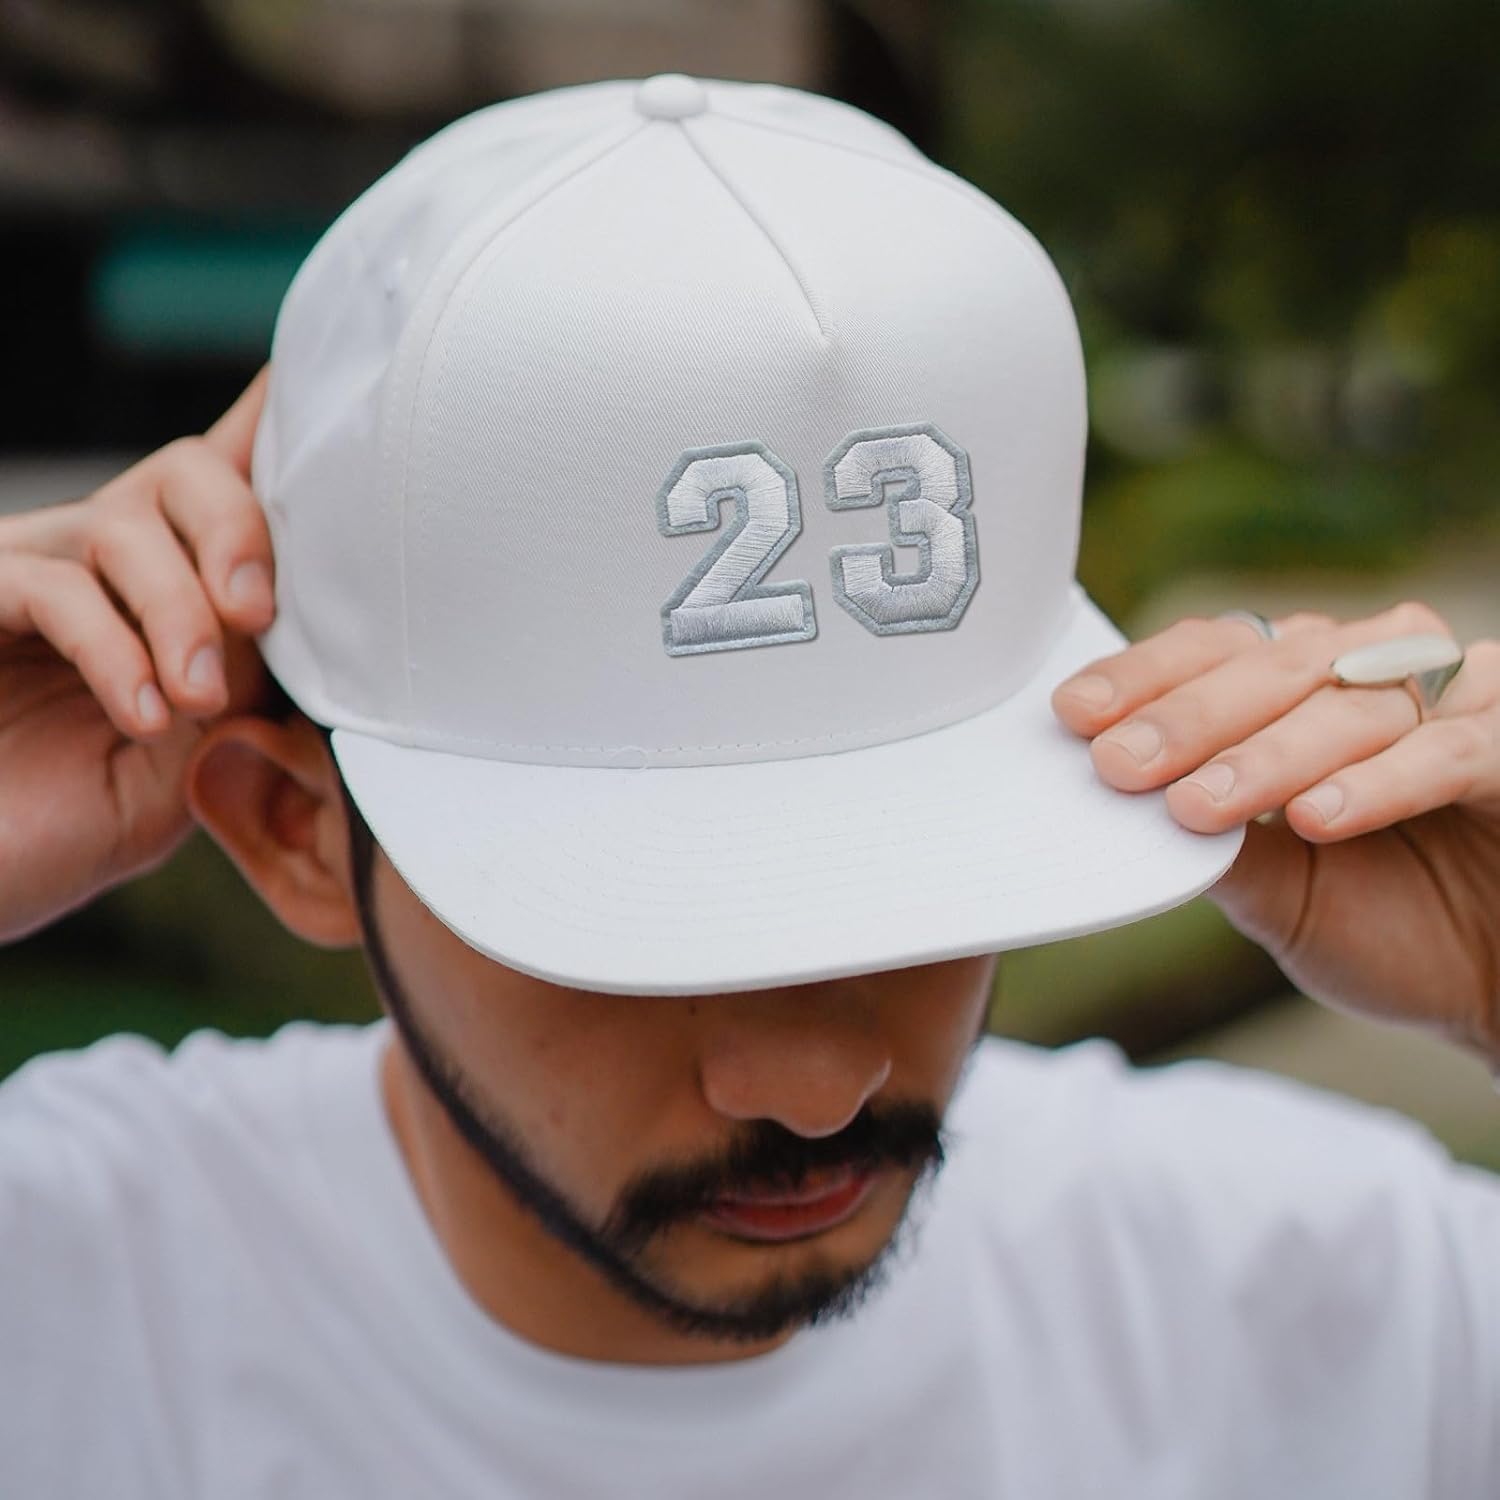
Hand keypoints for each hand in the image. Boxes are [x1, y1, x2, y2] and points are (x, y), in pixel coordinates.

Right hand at [0, 370, 274, 943]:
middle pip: (186, 472)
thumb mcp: (196, 760)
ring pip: (122, 527)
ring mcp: (29, 572)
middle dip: (239, 531)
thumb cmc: (77, 823)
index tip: (319, 386)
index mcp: (169, 585)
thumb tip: (322, 640)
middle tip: (257, 614)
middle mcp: (100, 558)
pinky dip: (114, 650)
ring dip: (179, 613)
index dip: (275, 425)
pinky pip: (52, 590)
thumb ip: (252, 692)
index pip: (229, 480)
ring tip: (197, 699)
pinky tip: (145, 715)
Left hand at [1052, 605, 1499, 1060]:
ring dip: (1267, 754)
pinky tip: (1315, 819)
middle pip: (1274, 664)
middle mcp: (1376, 673)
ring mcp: (1455, 701)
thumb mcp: (1279, 891)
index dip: (1145, 677)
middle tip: (1121, 763)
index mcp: (1306, 688)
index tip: (1075, 716)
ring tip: (1201, 805)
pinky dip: (1379, 781)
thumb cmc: (1390, 923)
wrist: (1498, 988)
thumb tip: (1117, 807)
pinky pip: (1449, 749)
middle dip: (1188, 717)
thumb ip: (1216, 842)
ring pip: (1351, 702)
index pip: (1216, 651)